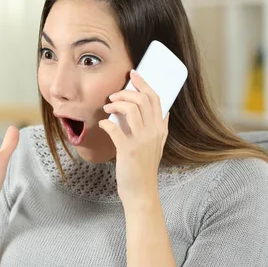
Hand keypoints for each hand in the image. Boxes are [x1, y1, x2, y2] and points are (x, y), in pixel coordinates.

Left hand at [99, 70, 168, 203]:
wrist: (141, 192)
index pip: (156, 99)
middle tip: (114, 95)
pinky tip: (103, 124)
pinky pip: (114, 128)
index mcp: (160, 129)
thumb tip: (163, 112)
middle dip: (126, 91)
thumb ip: (160, 129)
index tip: (134, 74)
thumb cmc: (144, 168)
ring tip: (108, 107)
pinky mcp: (127, 150)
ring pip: (130, 109)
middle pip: (143, 99)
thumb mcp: (158, 146)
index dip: (144, 83)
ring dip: (116, 104)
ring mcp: (141, 141)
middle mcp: (153, 132)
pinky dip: (106, 123)